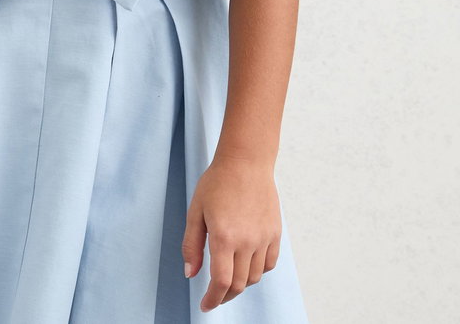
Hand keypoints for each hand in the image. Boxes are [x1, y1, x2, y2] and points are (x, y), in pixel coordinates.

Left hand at [182, 154, 281, 312]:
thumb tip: (190, 274)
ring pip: (254, 277)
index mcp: (224, 237)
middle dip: (224, 296)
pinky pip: (269, 264)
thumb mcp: (195, 211)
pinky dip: (257, 272)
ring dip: (240, 284)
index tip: (205, 305)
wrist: (246, 161)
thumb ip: (192, 245)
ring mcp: (264, 238)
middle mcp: (247, 241)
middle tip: (214, 296)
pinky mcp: (275, 233)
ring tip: (229, 278)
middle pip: (238, 285)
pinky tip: (246, 265)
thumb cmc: (217, 182)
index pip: (221, 282)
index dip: (212, 299)